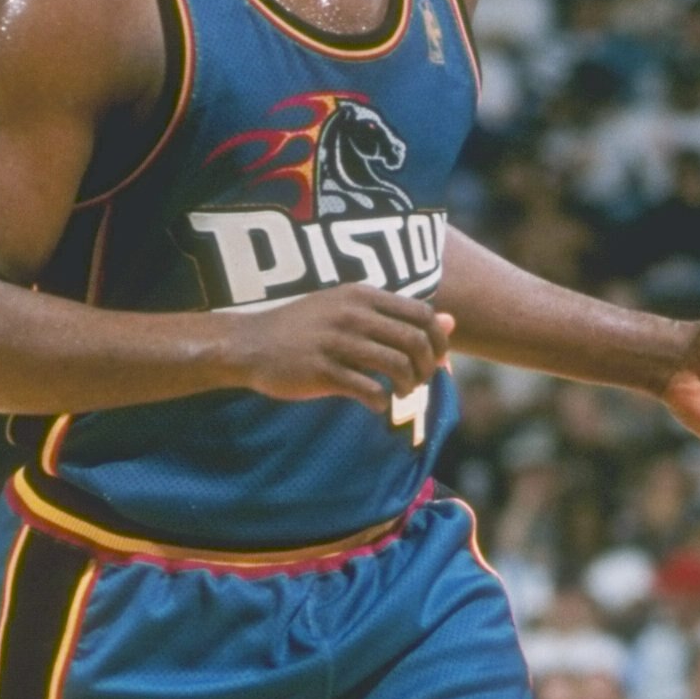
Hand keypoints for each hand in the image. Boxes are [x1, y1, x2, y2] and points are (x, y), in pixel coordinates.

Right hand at [228, 287, 453, 416]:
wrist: (249, 344)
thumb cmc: (305, 329)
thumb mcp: (349, 311)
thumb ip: (397, 316)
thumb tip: (451, 322)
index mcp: (362, 295)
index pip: (422, 314)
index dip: (437, 341)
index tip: (433, 360)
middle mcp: (351, 314)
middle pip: (415, 341)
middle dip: (427, 367)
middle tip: (418, 381)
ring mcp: (336, 342)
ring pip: (397, 366)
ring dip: (408, 386)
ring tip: (399, 393)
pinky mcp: (322, 371)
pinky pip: (369, 389)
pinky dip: (381, 401)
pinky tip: (375, 403)